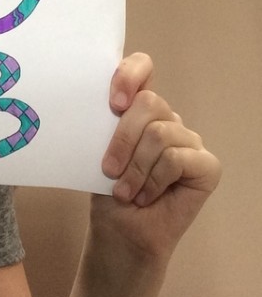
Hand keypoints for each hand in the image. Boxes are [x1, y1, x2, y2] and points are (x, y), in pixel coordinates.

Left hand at [93, 52, 221, 258]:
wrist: (119, 230)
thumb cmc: (105, 189)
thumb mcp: (95, 149)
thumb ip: (102, 123)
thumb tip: (90, 103)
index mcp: (136, 107)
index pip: (142, 66)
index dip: (129, 74)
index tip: (113, 102)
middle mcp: (165, 118)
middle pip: (150, 102)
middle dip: (122, 138)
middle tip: (107, 168)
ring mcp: (188, 140)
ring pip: (159, 133)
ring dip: (134, 168)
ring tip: (123, 191)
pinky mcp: (206, 165)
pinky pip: (176, 159)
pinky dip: (152, 181)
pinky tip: (144, 196)